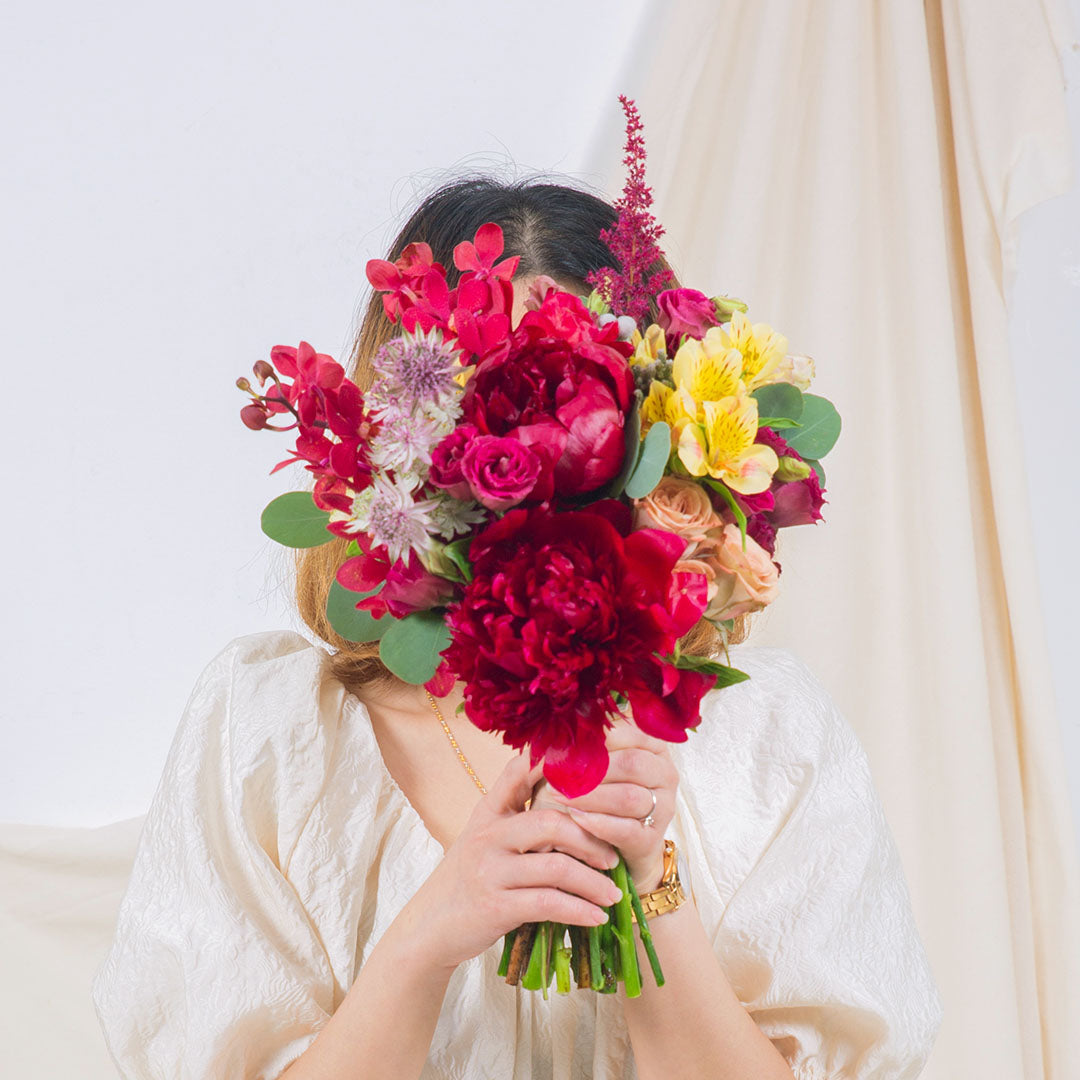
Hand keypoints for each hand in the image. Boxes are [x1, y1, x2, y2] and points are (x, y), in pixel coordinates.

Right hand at [403, 752, 622, 973]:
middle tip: (612, 856)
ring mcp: (490, 870)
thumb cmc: (468, 879)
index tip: (592, 765)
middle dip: (590, 839)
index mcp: (489, 812)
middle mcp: (489, 835)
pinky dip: (579, 911)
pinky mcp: (495, 906)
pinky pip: (548, 904)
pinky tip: (596, 917)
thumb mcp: (484, 837)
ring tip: (613, 893)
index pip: (519, 773)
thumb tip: (573, 802)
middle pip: (551, 823)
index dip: (553, 764)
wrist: (430, 927)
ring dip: (592, 883)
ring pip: (556, 868)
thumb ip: (517, 816)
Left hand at [548, 716, 677, 892]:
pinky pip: (626, 829)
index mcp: (654, 747)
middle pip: (632, 764)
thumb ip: (590, 743)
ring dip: (590, 796)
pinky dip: (598, 823)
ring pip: (628, 797)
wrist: (621, 843)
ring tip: (560, 795)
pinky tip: (575, 817)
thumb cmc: (604, 792)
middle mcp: (665, 774)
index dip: (596, 738)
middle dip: (592, 768)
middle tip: (559, 772)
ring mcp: (663, 807)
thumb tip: (562, 725)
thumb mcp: (600, 763)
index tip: (566, 743)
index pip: (629, 733)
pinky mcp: (651, 839)